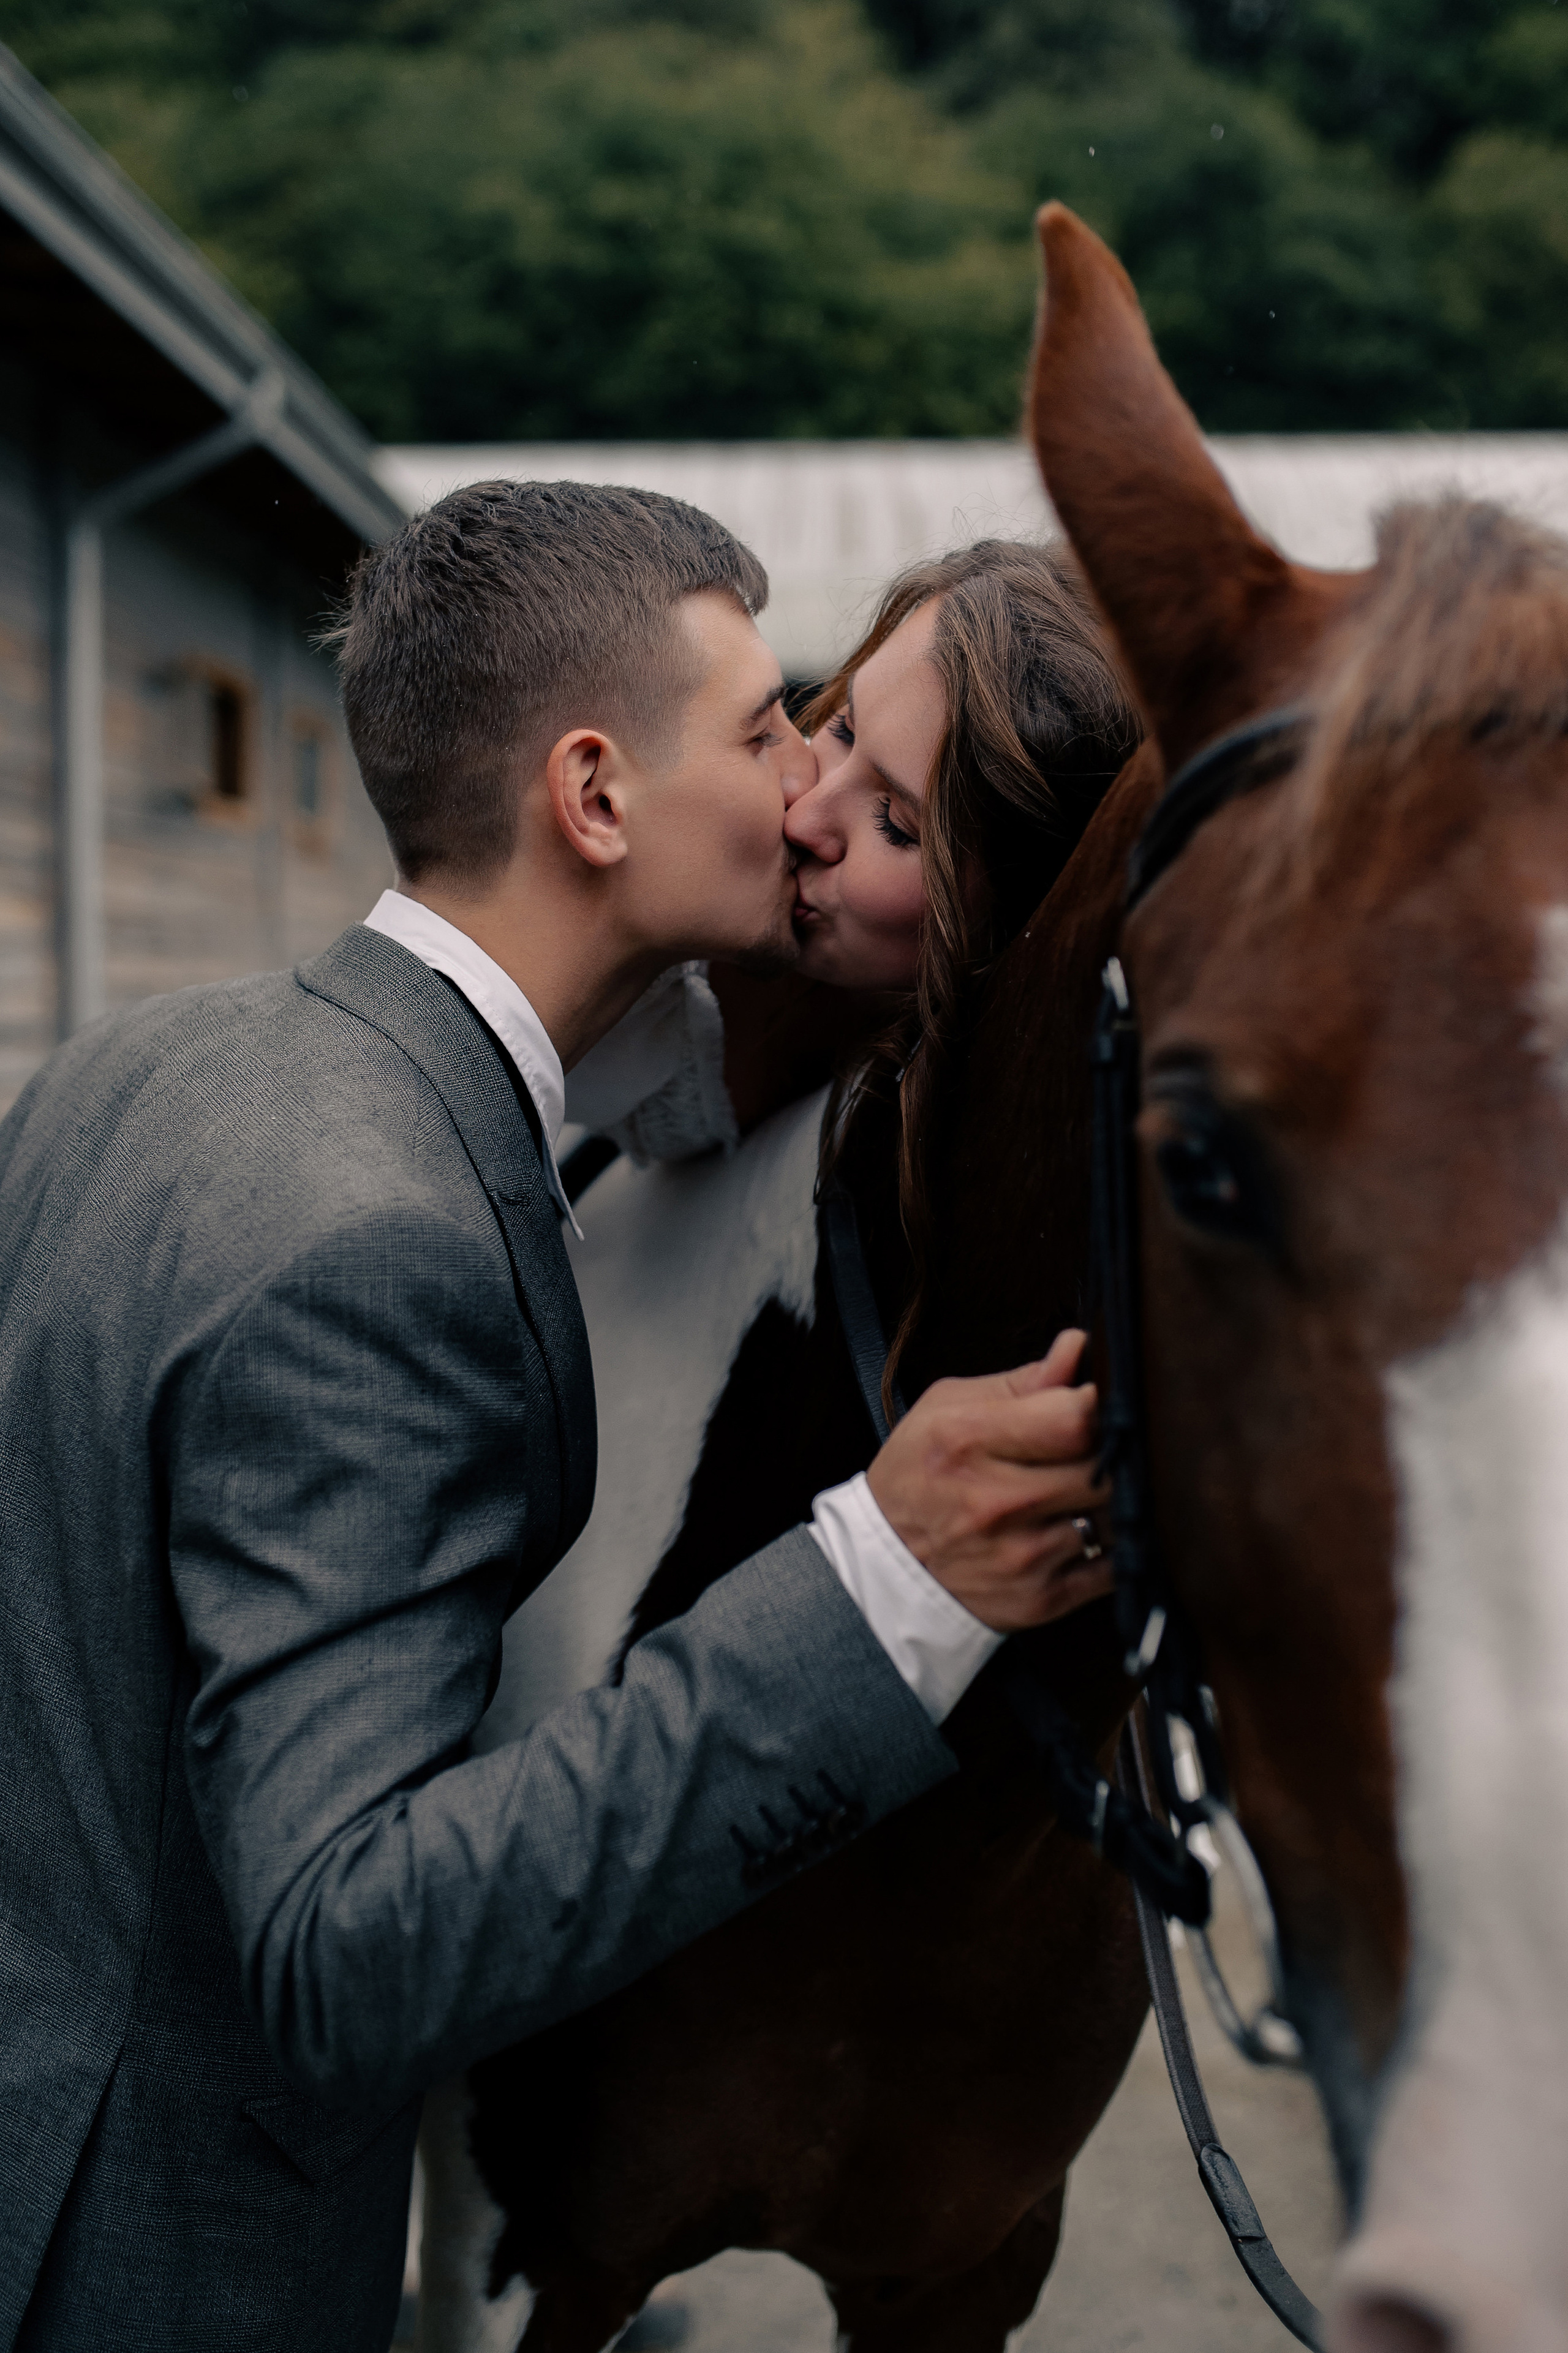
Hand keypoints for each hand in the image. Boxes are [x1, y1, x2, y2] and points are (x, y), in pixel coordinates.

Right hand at [866, 1328, 1112, 1632]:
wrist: (887, 1567)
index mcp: (969, 1440)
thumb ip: (1023, 1382)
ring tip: (1094, 1484)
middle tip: (1109, 1443)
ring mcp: (1022, 1557)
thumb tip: (1078, 1347)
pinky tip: (1093, 1526)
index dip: (1101, 1403)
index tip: (1100, 1400)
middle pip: (1106, 1468)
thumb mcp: (948, 1408)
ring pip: (1117, 1517)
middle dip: (1117, 1451)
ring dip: (1118, 1498)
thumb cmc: (920, 1474)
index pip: (1074, 1418)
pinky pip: (1114, 1567)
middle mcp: (997, 1502)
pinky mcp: (1042, 1599)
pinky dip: (1117, 1545)